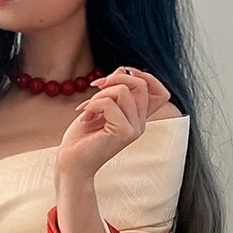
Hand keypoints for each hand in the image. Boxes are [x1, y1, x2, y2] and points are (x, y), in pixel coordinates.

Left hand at [55, 66, 171, 180]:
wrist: (71, 163)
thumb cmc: (82, 137)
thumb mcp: (100, 106)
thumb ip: (115, 91)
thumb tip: (123, 68)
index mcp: (138, 118)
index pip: (161, 92)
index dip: (144, 76)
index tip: (120, 74)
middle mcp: (140, 124)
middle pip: (142, 84)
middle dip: (116, 77)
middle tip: (96, 87)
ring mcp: (134, 129)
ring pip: (123, 91)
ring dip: (99, 95)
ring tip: (88, 109)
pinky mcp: (123, 132)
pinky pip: (108, 103)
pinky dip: (92, 105)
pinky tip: (85, 117)